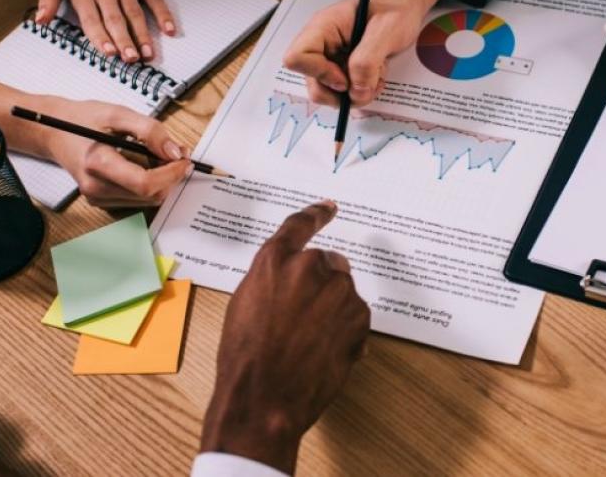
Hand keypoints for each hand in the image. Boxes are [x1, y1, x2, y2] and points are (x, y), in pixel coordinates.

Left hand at [36, 0, 175, 63]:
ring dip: (143, 35)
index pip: (91, 19)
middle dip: (124, 41)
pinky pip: (155, 0)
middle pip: (116, 20)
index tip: (108, 53)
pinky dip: (163, 15)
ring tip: (147, 54)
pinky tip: (169, 30)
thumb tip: (39, 21)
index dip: (100, 37)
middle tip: (130, 59)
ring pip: (135, 14)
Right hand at [36, 96, 192, 207]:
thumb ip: (149, 130)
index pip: (145, 183)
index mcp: (98, 164)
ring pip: (146, 200)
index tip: (184, 159)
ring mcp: (97, 197)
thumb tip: (175, 151)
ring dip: (162, 181)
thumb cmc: (82, 120)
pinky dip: (150, 185)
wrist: (53, 131)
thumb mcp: (117, 114)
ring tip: (161, 156)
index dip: (171, 174)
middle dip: (171, 176)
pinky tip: (146, 165)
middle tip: (178, 154)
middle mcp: (96, 188)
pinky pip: (136, 199)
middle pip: (150, 195)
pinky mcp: (100, 200)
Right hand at [200, 201, 369, 473]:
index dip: (316, 214)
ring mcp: (338, 291)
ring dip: (333, 308)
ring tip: (308, 342)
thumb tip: (293, 277)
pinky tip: (323, 352)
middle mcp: (309, 267)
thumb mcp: (246, 304)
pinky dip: (346, 329)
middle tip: (303, 317)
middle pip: (328, 263)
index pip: (299, 225)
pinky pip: (356, 315)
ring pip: (343, 291)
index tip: (329, 207)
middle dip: (321, 284)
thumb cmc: (245, 357)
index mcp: (275, 260)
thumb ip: (273, 279)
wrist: (264, 399)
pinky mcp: (359, 316)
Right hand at [283, 0, 462, 106]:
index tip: (345, 79)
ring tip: (377, 78)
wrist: (409, 0)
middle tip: (366, 86)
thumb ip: (367, 62)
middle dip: (339, 93)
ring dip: (354, 93)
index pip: (297, 58)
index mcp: (324, 27)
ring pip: (328, 90)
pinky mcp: (344, 65)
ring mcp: (332, 55)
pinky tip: (378, 76)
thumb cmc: (397, 5)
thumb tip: (356, 92)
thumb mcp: (386, 30)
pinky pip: (344, 89)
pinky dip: (361, 90)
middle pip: (312, 81)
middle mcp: (322, 42)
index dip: (318, 74)